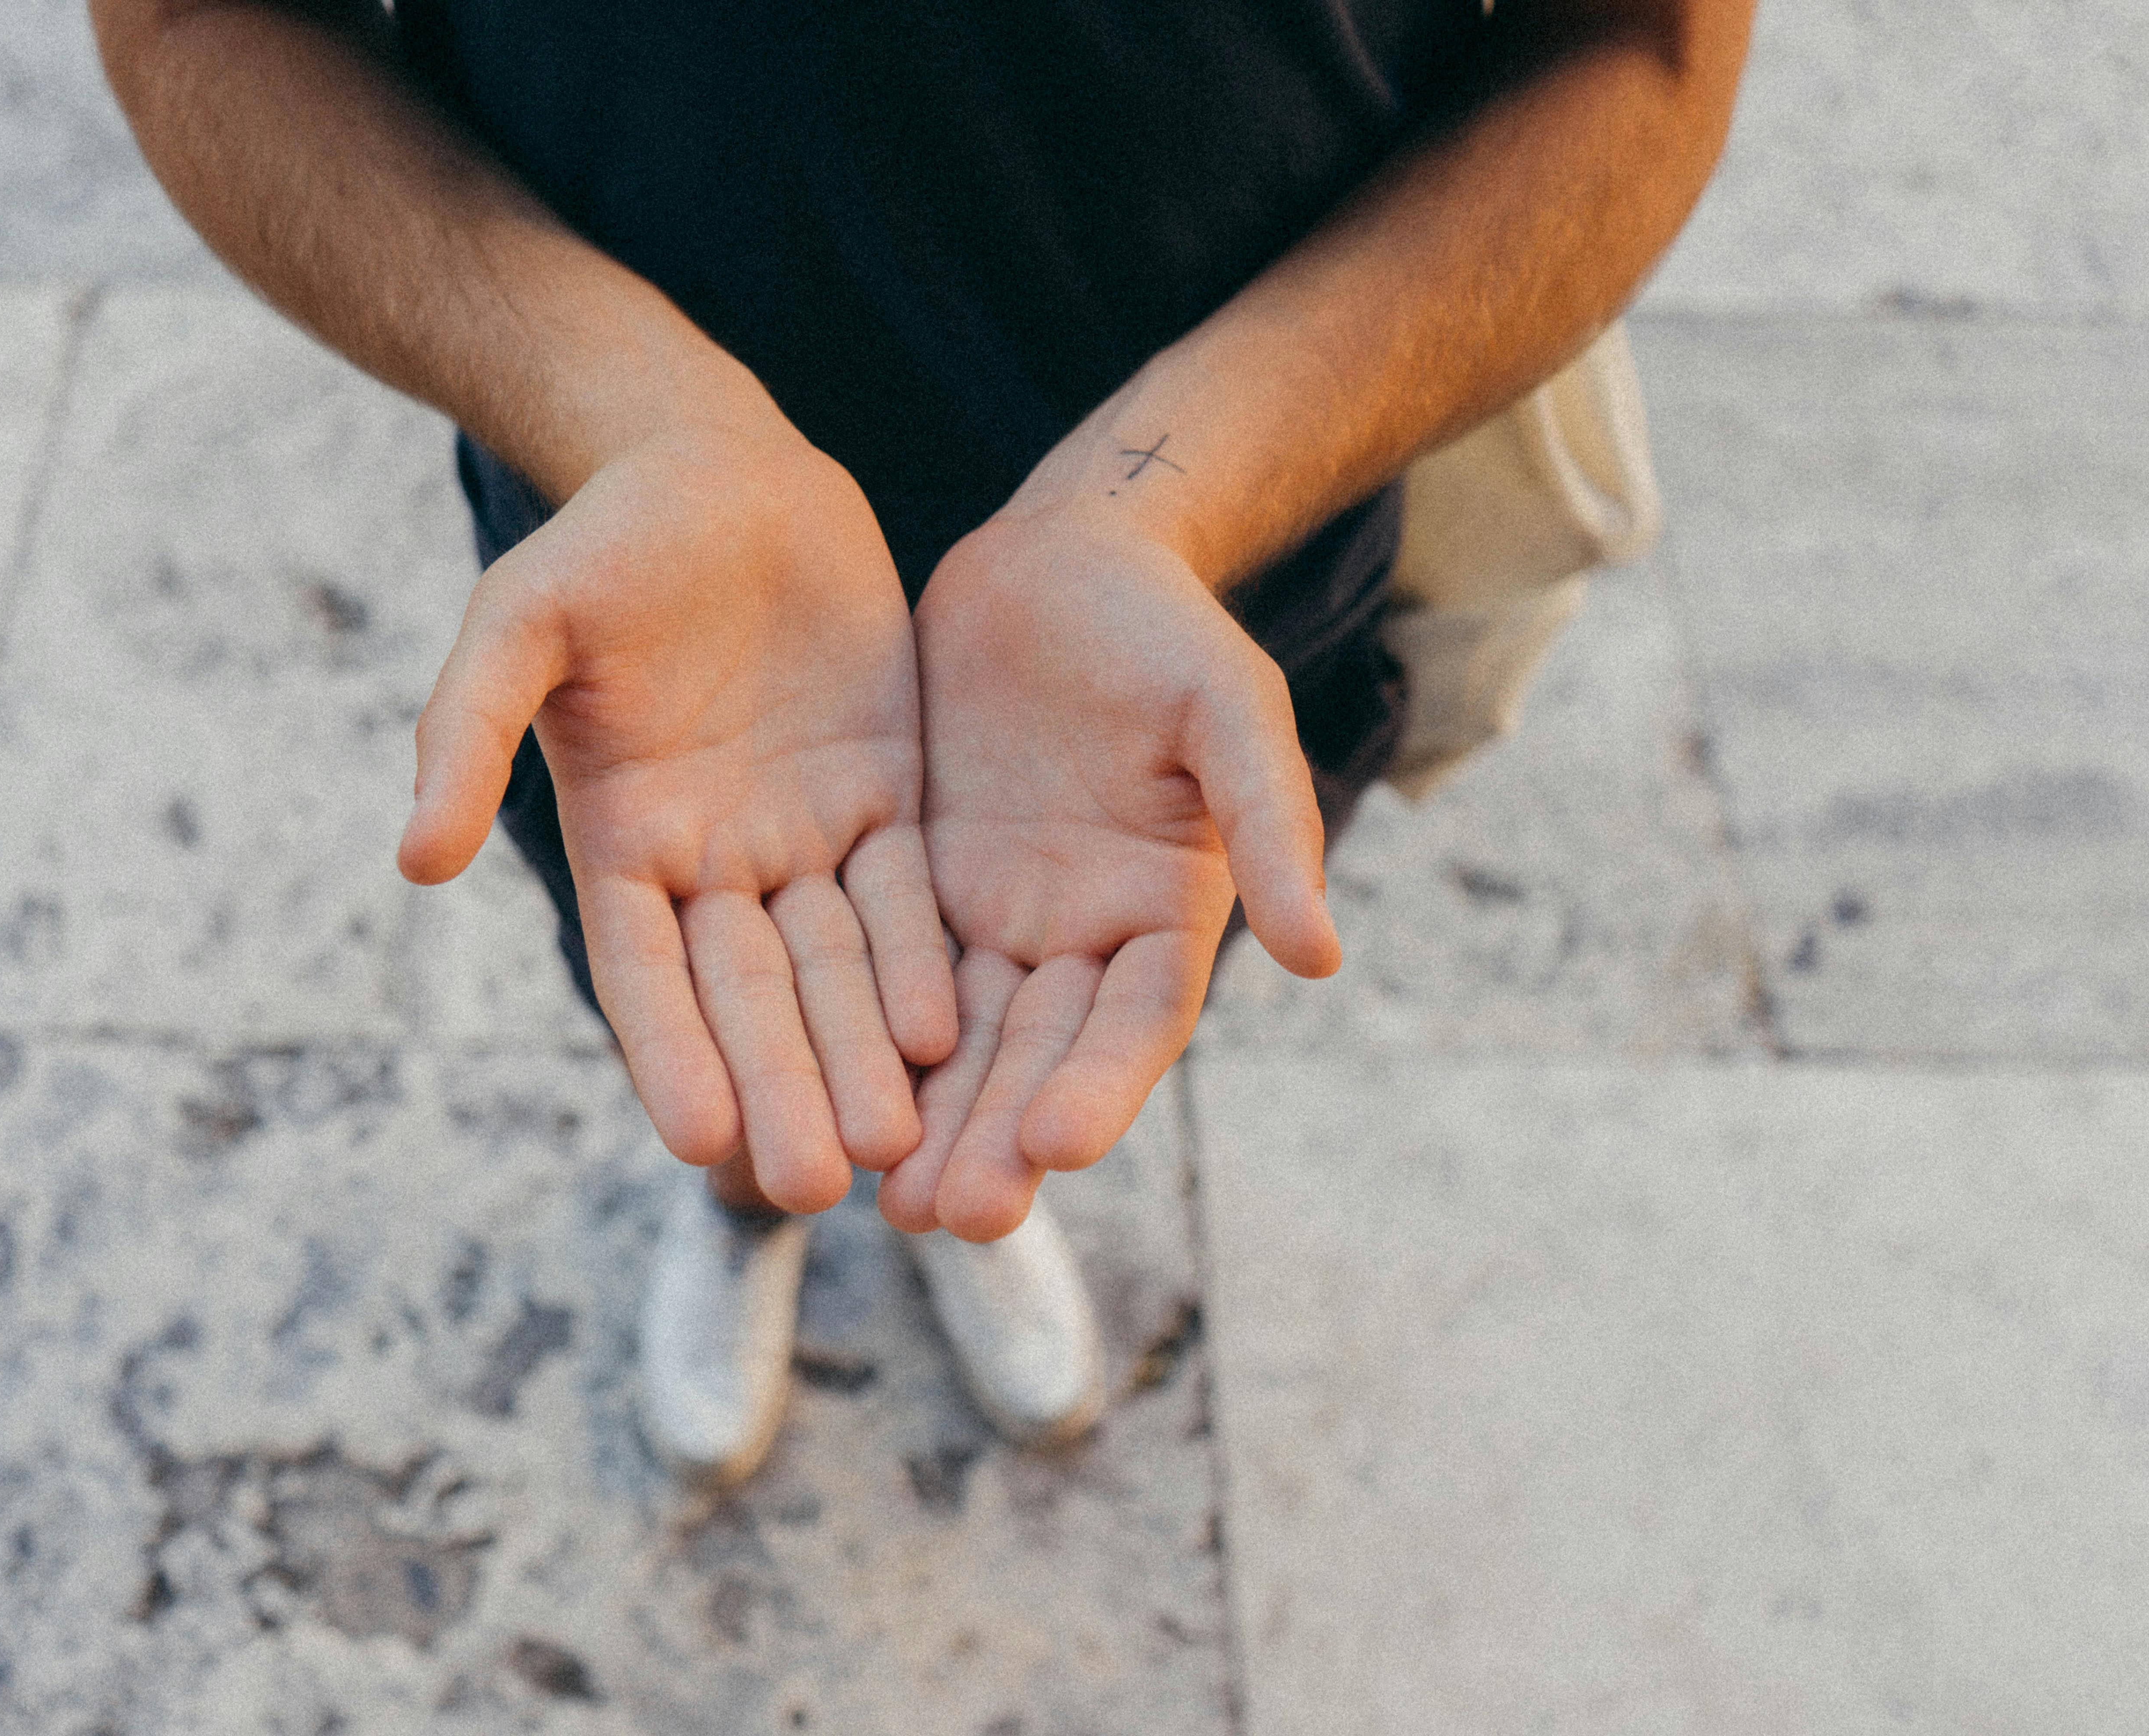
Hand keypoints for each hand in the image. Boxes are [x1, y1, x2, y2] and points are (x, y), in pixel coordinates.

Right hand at [399, 415, 956, 1211]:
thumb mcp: (520, 622)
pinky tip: (944, 1037)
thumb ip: (467, 734)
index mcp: (623, 840)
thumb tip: (414, 861)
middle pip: (749, 995)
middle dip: (781, 1086)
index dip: (672, 1055)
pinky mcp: (879, 794)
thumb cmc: (601, 543)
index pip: (644, 975)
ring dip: (859, 1054)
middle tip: (816, 1186)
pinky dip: (918, 964)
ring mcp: (800, 832)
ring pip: (834, 966)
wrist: (712, 468)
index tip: (701, 1141)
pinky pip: (903, 896)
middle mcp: (712, 859)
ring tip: (892, 1146)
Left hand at [883, 508, 1340, 1240]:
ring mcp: (995, 920)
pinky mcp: (917, 888)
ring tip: (886, 1204)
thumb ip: (1271, 824)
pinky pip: (886, 979)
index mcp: (1165, 914)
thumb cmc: (1164, 629)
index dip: (1100, 1085)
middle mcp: (1080, 938)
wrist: (1061, 566)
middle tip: (953, 1216)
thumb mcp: (1229, 709)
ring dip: (929, 1121)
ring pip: (958, 1042)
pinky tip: (825, 1100)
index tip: (1056, 1145)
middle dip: (998, 1137)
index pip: (1134, 1021)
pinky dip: (863, 1042)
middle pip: (1039, 1057)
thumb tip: (1323, 956)